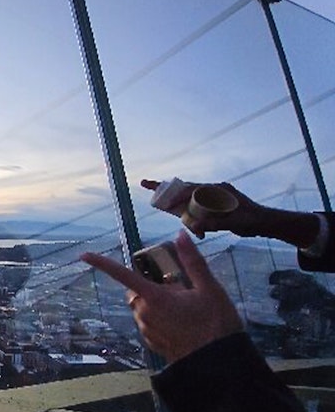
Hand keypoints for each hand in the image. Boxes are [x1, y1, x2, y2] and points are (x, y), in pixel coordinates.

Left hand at [81, 232, 243, 363]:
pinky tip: (182, 322)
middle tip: (179, 288)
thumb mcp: (210, 289)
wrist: (218, 364)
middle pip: (136, 291)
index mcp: (155, 298)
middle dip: (150, 285)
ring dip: (156, 302)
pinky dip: (159, 317)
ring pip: (142, 307)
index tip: (84, 255)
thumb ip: (192, 261)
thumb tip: (180, 235)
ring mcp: (146, 330)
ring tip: (185, 308)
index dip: (102, 264)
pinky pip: (148, 323)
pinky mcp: (152, 343)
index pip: (122, 275)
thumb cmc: (216, 325)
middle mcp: (144, 314)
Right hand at [140, 179, 266, 238]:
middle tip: (145, 184)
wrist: (267, 222)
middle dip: (166, 188)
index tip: (158, 195)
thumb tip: (195, 227)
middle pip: (185, 189)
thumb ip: (214, 224)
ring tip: (161, 202)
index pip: (191, 189)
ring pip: (190, 199)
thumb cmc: (253, 221)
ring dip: (178, 203)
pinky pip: (197, 206)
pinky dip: (190, 213)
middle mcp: (214, 191)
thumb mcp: (234, 223)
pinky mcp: (215, 205)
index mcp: (218, 191)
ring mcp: (214, 197)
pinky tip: (192, 226)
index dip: (174, 193)